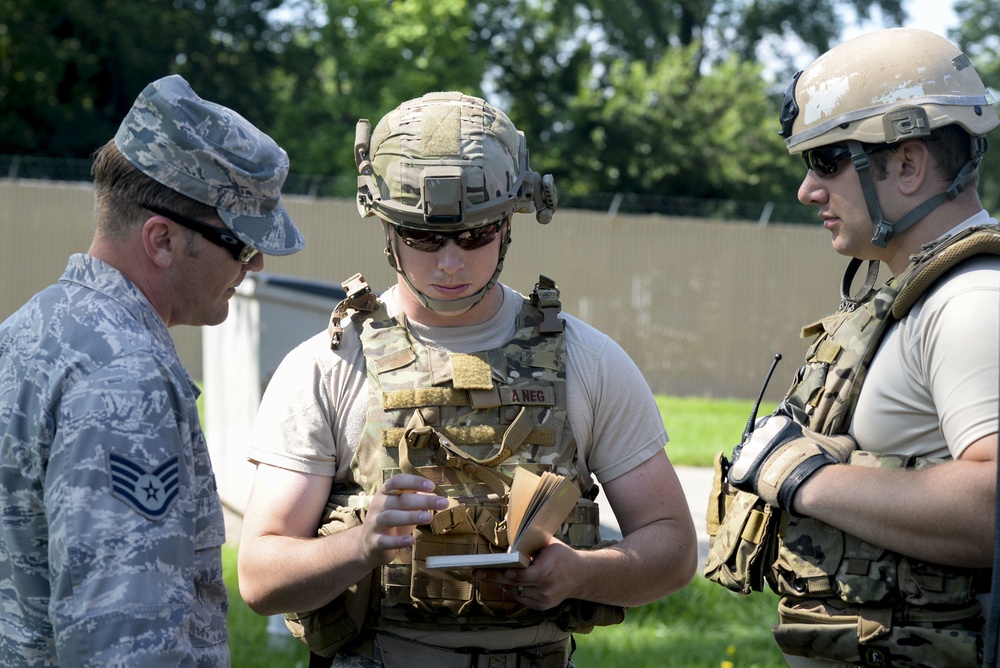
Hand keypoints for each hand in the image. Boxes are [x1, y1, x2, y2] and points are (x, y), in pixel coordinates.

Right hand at [361, 474, 447, 565]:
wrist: (367, 543)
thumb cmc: (392, 520)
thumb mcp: (403, 507)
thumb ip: (417, 499)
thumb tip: (436, 495)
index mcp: (385, 493)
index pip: (397, 481)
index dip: (414, 482)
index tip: (432, 486)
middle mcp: (378, 505)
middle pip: (399, 500)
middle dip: (422, 500)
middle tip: (443, 503)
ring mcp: (374, 523)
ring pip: (390, 517)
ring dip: (410, 516)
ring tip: (429, 517)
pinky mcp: (374, 541)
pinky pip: (384, 541)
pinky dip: (398, 541)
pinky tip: (411, 541)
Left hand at [472, 538, 576, 609]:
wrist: (581, 576)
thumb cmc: (562, 555)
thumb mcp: (549, 544)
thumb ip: (531, 546)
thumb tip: (508, 547)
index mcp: (551, 567)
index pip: (530, 575)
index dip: (514, 574)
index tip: (499, 569)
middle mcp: (548, 586)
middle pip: (518, 584)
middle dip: (495, 578)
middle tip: (477, 572)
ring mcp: (545, 599)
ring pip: (516, 592)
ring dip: (500, 584)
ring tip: (484, 575)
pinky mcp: (542, 606)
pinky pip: (521, 598)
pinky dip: (511, 590)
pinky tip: (501, 582)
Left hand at [728, 414, 856, 510]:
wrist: (810, 483)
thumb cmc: (824, 462)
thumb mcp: (836, 443)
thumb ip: (837, 437)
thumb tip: (851, 438)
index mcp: (776, 424)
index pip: (768, 426)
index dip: (773, 440)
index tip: (780, 451)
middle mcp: (758, 434)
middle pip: (753, 442)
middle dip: (760, 453)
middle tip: (772, 466)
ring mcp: (747, 452)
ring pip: (744, 458)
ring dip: (751, 466)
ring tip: (765, 478)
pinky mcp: (741, 471)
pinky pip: (737, 476)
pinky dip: (745, 482)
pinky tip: (755, 487)